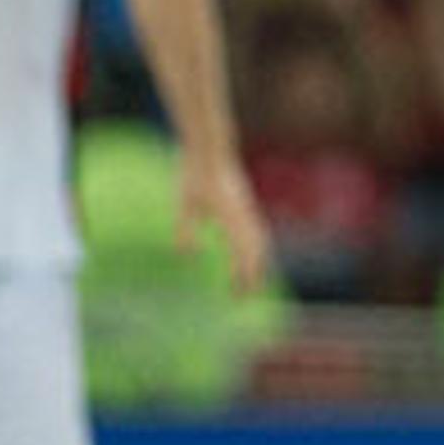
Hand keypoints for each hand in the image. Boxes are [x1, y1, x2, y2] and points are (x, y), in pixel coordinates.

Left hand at [181, 149, 273, 294]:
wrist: (210, 147)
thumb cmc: (193, 173)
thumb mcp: (184, 203)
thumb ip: (186, 229)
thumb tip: (188, 255)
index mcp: (231, 217)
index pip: (241, 252)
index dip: (240, 274)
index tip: (236, 294)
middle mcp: (244, 215)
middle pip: (256, 251)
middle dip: (252, 275)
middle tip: (244, 296)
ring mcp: (247, 209)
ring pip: (259, 242)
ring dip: (257, 263)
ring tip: (252, 281)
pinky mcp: (245, 204)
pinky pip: (256, 231)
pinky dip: (256, 248)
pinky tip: (248, 255)